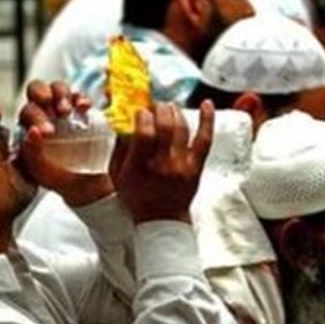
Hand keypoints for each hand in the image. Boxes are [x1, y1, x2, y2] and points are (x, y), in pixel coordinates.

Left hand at [17, 80, 112, 205]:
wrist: (84, 185)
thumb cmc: (58, 178)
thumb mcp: (40, 172)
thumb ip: (32, 154)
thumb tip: (33, 132)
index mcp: (28, 126)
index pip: (27, 111)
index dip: (35, 116)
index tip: (49, 133)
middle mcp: (44, 113)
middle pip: (37, 90)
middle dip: (43, 95)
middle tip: (56, 112)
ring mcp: (64, 110)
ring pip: (57, 88)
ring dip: (61, 94)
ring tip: (68, 110)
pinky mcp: (82, 111)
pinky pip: (80, 97)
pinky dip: (81, 98)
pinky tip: (84, 107)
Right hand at [115, 102, 213, 223]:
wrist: (162, 219)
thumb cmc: (137, 196)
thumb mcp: (117, 175)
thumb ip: (120, 147)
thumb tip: (124, 119)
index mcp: (139, 167)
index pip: (144, 133)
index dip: (143, 116)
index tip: (141, 111)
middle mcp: (162, 164)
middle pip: (165, 126)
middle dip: (159, 108)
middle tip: (154, 105)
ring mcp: (182, 165)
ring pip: (182, 128)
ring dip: (175, 111)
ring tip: (168, 107)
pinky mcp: (197, 165)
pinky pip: (205, 139)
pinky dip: (207, 119)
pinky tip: (207, 104)